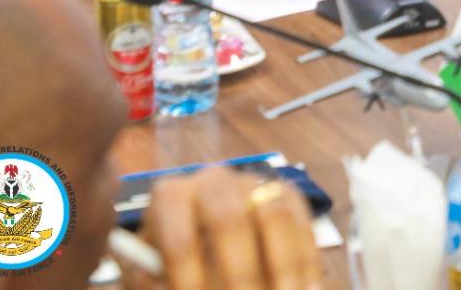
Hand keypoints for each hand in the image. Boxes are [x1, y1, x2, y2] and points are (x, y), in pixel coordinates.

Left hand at [129, 166, 320, 289]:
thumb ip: (158, 282)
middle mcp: (214, 181)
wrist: (199, 241)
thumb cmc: (171, 264)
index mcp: (172, 198)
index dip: (188, 275)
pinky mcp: (287, 196)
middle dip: (239, 271)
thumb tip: (169, 287)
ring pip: (275, 216)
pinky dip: (308, 264)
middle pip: (229, 217)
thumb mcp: (152, 274)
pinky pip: (304, 225)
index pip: (178, 235)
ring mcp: (254, 184)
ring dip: (283, 266)